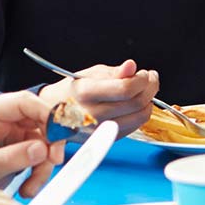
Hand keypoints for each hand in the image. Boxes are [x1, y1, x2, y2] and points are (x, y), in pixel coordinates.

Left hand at [0, 91, 63, 195]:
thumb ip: (11, 158)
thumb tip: (43, 149)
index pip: (24, 102)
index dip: (46, 113)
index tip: (59, 133)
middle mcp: (5, 119)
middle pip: (41, 120)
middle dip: (52, 142)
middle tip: (54, 161)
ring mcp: (14, 133)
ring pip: (45, 141)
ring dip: (44, 165)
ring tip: (30, 188)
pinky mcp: (20, 147)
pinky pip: (40, 155)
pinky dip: (39, 172)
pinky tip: (27, 188)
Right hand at [38, 59, 158, 134]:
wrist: (54, 113)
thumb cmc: (73, 90)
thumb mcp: (91, 74)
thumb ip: (115, 72)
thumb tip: (132, 66)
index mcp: (86, 94)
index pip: (126, 89)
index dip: (142, 80)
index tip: (144, 73)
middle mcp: (93, 115)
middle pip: (136, 104)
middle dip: (150, 88)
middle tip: (150, 78)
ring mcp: (100, 130)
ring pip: (139, 118)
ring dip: (149, 102)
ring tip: (146, 89)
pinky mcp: (107, 138)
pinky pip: (134, 127)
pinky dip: (141, 113)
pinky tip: (137, 102)